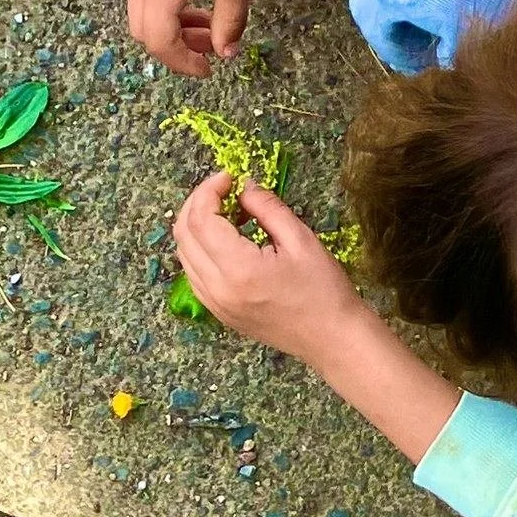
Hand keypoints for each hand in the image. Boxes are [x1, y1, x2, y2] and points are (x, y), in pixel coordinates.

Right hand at [127, 0, 265, 76]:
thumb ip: (229, 24)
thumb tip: (226, 53)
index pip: (160, 43)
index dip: (184, 63)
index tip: (210, 69)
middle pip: (143, 30)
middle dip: (175, 46)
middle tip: (210, 48)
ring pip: (144, 8)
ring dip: (173, 23)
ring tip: (211, 21)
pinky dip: (169, 2)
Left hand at [172, 172, 364, 366]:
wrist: (332, 339)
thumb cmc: (323, 290)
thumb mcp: (301, 239)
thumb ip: (268, 208)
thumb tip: (245, 188)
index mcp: (238, 269)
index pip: (201, 219)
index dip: (209, 190)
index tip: (229, 177)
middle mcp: (217, 289)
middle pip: (184, 234)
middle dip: (197, 203)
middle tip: (224, 189)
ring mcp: (214, 305)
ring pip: (184, 254)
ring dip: (197, 226)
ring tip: (228, 212)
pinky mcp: (219, 313)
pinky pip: (194, 273)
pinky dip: (200, 249)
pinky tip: (225, 240)